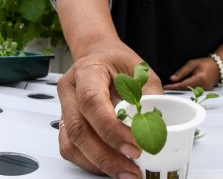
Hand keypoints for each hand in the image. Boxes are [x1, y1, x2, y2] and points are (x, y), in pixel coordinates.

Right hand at [57, 41, 162, 178]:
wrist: (98, 55)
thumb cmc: (117, 61)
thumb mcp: (140, 69)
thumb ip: (150, 94)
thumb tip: (158, 125)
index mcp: (87, 71)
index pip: (92, 102)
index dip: (112, 129)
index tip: (135, 147)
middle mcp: (70, 89)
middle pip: (79, 128)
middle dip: (106, 155)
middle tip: (132, 169)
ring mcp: (64, 107)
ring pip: (72, 143)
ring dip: (98, 163)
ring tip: (125, 172)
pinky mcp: (66, 123)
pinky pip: (70, 148)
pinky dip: (90, 162)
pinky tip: (110, 167)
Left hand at [163, 57, 219, 90]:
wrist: (218, 66)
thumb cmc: (206, 63)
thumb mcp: (192, 64)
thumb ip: (182, 72)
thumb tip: (172, 79)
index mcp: (200, 78)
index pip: (183, 84)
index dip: (173, 86)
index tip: (165, 87)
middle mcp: (203, 86)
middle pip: (186, 89)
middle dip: (176, 88)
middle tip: (166, 86)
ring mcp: (205, 90)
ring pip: (189, 91)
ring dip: (181, 88)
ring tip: (174, 85)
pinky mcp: (205, 92)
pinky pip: (193, 91)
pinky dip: (187, 88)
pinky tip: (183, 85)